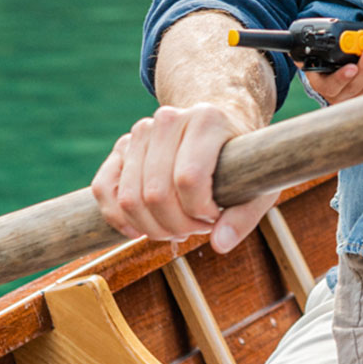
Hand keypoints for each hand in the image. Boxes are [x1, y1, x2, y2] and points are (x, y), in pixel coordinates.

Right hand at [90, 102, 276, 254]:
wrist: (219, 127)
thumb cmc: (240, 159)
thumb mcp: (257, 184)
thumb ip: (244, 216)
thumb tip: (220, 244)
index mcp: (206, 119)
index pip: (188, 179)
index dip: (199, 212)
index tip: (214, 216)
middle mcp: (169, 119)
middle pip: (155, 194)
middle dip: (175, 225)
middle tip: (195, 227)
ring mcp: (140, 131)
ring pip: (128, 198)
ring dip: (150, 227)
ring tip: (177, 225)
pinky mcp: (121, 147)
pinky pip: (104, 190)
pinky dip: (119, 219)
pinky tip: (141, 228)